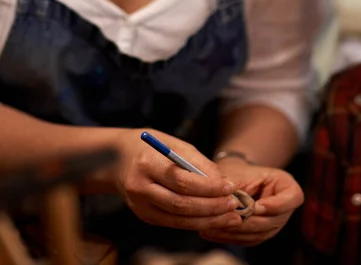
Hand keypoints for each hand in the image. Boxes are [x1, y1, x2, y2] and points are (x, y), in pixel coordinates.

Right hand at [114, 129, 240, 231]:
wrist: (119, 159)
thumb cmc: (155, 147)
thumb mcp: (176, 145)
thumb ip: (199, 163)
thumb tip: (223, 182)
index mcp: (148, 164)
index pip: (181, 180)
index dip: (208, 187)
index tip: (229, 187)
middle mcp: (140, 187)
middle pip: (180, 204)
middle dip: (211, 207)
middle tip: (234, 205)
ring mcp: (140, 205)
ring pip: (177, 219)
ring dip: (207, 220)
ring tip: (230, 217)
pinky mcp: (144, 216)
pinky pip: (173, 223)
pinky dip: (196, 223)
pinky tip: (214, 220)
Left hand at [199, 158, 303, 245]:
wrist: (235, 179)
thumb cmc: (239, 172)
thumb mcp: (241, 174)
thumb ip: (238, 189)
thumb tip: (232, 206)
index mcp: (287, 186)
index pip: (293, 198)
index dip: (277, 205)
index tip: (257, 206)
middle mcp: (284, 208)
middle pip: (273, 220)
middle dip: (250, 221)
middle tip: (229, 219)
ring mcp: (274, 223)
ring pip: (260, 233)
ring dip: (238, 231)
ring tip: (216, 225)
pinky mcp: (260, 234)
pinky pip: (249, 239)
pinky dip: (232, 236)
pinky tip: (215, 231)